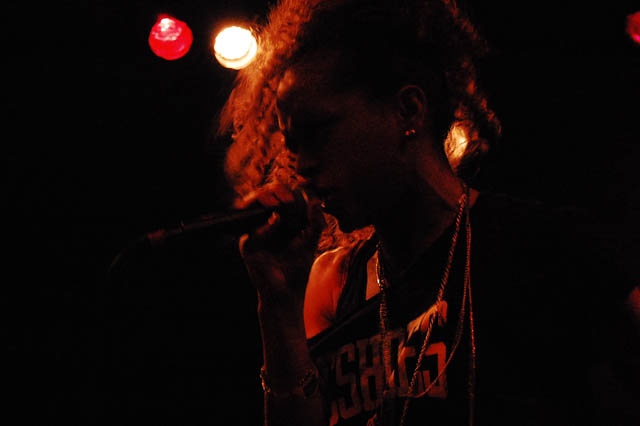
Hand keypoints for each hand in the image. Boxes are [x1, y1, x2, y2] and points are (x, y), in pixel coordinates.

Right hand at [235, 182, 324, 307]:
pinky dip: (266, 224)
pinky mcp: (247, 246)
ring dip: (265, 198)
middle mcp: (263, 224)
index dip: (287, 190)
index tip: (303, 194)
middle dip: (276, 190)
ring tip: (280, 202)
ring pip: (251, 205)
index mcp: (277, 221)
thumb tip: (316, 200)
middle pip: (263, 195)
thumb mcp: (311, 242)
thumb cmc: (298, 268)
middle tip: (290, 197)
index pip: (276, 195)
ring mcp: (254, 234)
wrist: (289, 292)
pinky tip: (277, 221)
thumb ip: (315, 222)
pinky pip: (253, 231)